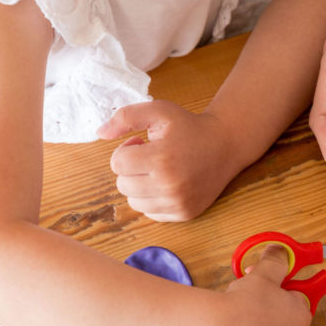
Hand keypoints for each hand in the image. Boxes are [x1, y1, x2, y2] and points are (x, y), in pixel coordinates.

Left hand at [98, 100, 250, 221]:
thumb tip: (99, 133)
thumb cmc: (189, 127)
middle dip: (131, 169)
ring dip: (140, 186)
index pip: (117, 164)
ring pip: (134, 202)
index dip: (126, 150)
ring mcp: (178, 203)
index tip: (140, 143)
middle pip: (123, 184)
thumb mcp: (158, 111)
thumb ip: (125, 117)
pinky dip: (153, 200)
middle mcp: (170, 185)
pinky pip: (151, 214)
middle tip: (150, 156)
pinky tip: (167, 184)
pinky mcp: (185, 214)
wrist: (225, 145)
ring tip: (158, 171)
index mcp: (161, 159)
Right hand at [216, 245, 311, 325]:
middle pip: (281, 321)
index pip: (296, 299)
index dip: (279, 289)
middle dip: (266, 309)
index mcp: (300, 318)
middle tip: (246, 298)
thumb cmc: (246, 306)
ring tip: (235, 318)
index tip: (265, 285)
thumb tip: (279, 251)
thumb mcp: (264, 275)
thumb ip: (275, 262)